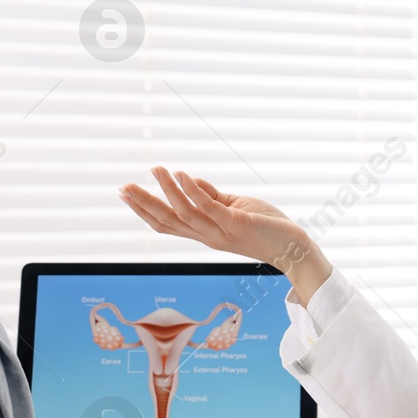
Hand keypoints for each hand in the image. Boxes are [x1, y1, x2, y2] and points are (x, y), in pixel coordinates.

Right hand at [119, 167, 332, 303]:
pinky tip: (182, 174)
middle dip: (143, 204)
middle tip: (122, 187)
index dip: (144, 210)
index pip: (167, 224)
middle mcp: (207, 236)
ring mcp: (221, 232)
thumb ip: (212, 197)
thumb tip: (189, 181)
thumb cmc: (266, 227)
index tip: (124, 193)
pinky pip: (210, 208)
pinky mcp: (237, 225)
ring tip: (155, 170)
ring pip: (185, 214)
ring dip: (167, 191)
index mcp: (204, 233)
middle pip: (167, 222)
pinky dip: (194, 191)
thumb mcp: (233, 209)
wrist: (294, 248)